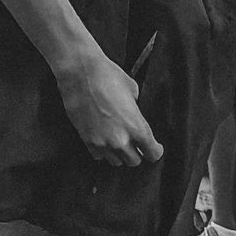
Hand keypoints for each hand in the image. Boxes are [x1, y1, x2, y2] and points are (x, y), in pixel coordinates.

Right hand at [55, 48, 161, 169]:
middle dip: (137, 152)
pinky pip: (99, 156)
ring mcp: (102, 142)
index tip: (154, 147)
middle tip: (135, 144)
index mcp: (137, 127)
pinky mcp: (87, 140)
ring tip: (118, 142)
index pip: (153, 154)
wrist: (81, 73)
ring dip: (119, 154)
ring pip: (116, 162)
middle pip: (134, 161)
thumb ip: (136, 109)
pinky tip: (104, 139)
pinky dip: (103, 151)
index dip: (155, 150)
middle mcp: (120, 139)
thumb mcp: (132, 90)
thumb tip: (134, 113)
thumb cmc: (107, 76)